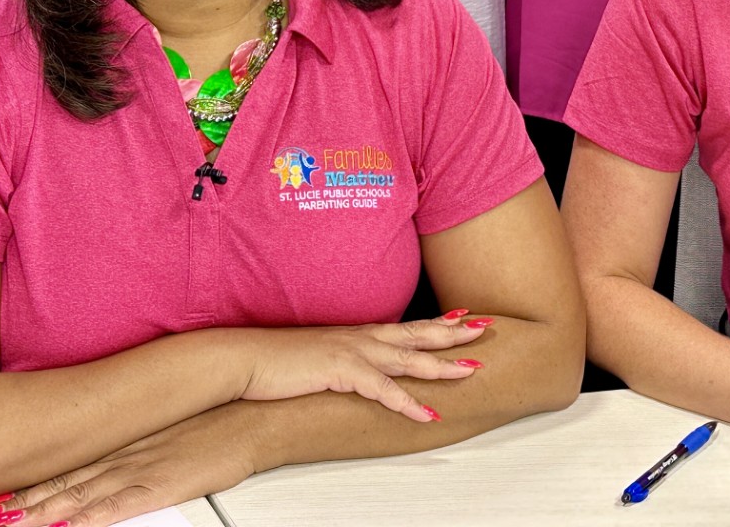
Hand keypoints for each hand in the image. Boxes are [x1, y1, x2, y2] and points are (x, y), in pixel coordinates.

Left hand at [0, 402, 259, 526]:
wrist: (249, 420)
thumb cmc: (216, 428)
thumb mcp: (170, 438)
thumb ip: (140, 454)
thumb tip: (118, 470)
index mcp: (124, 447)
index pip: (68, 469)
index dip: (32, 486)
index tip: (0, 499)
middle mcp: (123, 457)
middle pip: (63, 484)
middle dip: (24, 503)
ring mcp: (138, 471)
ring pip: (78, 495)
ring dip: (41, 511)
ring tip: (8, 522)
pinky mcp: (158, 485)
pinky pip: (115, 506)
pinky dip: (86, 516)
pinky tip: (65, 524)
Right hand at [239, 312, 493, 421]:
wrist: (245, 360)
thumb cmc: (277, 362)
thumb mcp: (317, 357)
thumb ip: (341, 360)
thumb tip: (354, 370)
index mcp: (356, 334)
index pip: (405, 326)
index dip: (436, 322)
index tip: (463, 315)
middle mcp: (360, 338)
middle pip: (416, 334)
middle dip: (452, 332)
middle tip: (483, 328)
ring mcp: (353, 352)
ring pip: (408, 358)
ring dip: (442, 365)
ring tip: (471, 370)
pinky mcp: (341, 371)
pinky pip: (383, 390)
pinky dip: (408, 403)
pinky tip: (427, 413)